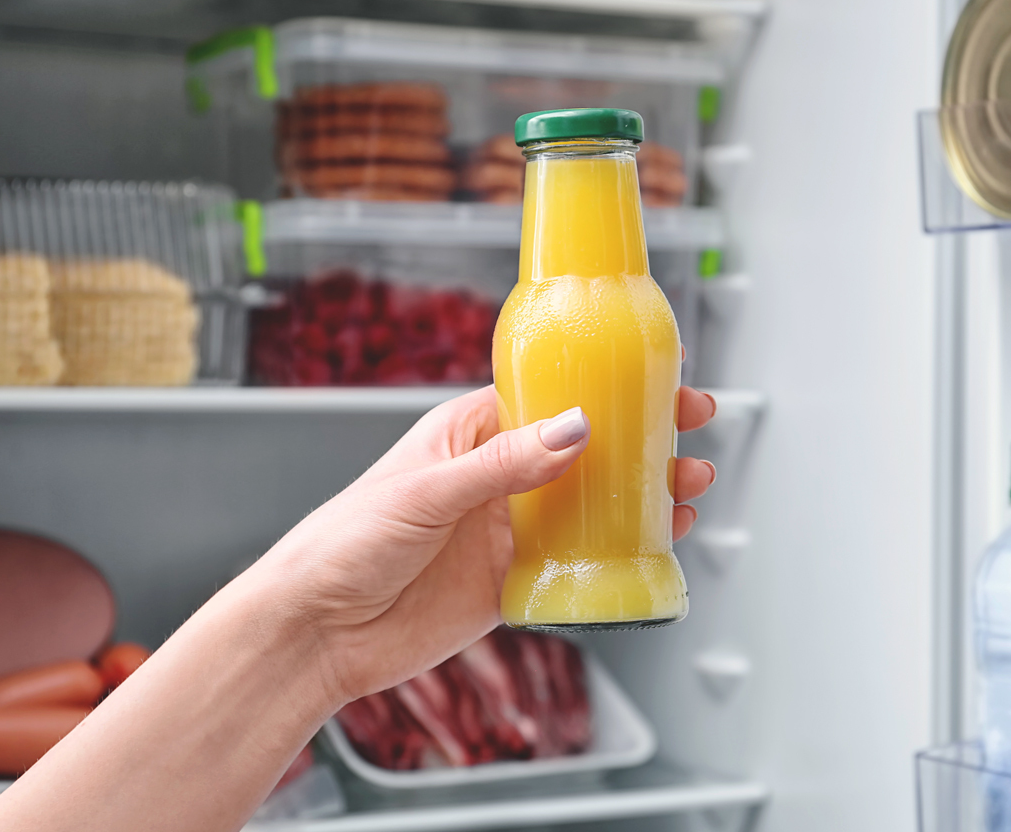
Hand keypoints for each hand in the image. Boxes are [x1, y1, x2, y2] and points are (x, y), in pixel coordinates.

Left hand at [258, 384, 717, 704]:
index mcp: (472, 433)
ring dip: (642, 493)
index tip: (658, 378)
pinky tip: (655, 543)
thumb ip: (504, 465)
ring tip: (691, 487)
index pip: (553, 395)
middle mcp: (497, 476)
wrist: (319, 632)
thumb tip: (577, 429)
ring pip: (593, 502)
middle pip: (587, 447)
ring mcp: (509, 528)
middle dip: (642, 437)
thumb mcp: (427, 491)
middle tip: (692, 429)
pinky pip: (580, 559)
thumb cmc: (343, 543)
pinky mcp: (514, 579)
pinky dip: (621, 550)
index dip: (609, 385)